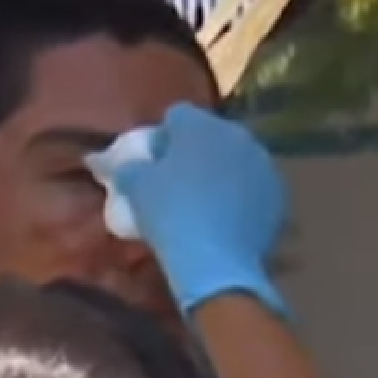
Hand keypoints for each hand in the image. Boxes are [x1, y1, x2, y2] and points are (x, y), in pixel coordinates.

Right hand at [102, 103, 289, 318]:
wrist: (217, 261)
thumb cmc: (171, 215)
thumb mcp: (137, 189)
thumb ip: (121, 167)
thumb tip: (99, 158)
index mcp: (201, 125)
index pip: (177, 116)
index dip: (163, 138)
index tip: (154, 164)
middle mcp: (238, 135)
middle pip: (211, 135)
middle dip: (195, 153)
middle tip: (178, 184)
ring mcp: (263, 164)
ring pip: (236, 160)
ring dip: (221, 174)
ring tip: (204, 204)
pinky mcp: (279, 195)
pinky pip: (254, 188)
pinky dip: (242, 197)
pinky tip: (227, 221)